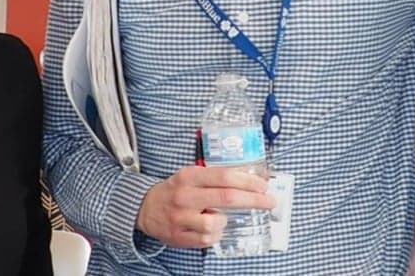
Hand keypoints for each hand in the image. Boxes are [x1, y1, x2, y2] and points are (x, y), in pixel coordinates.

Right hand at [136, 165, 276, 248]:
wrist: (145, 208)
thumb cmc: (176, 190)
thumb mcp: (192, 175)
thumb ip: (217, 177)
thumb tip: (252, 179)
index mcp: (189, 177)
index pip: (224, 177)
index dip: (248, 181)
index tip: (264, 185)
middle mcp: (185, 196)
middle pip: (226, 198)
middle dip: (253, 200)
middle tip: (269, 202)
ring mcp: (181, 218)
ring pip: (216, 223)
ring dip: (225, 221)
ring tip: (219, 217)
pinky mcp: (179, 236)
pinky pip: (208, 239)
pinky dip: (215, 234)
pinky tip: (210, 228)